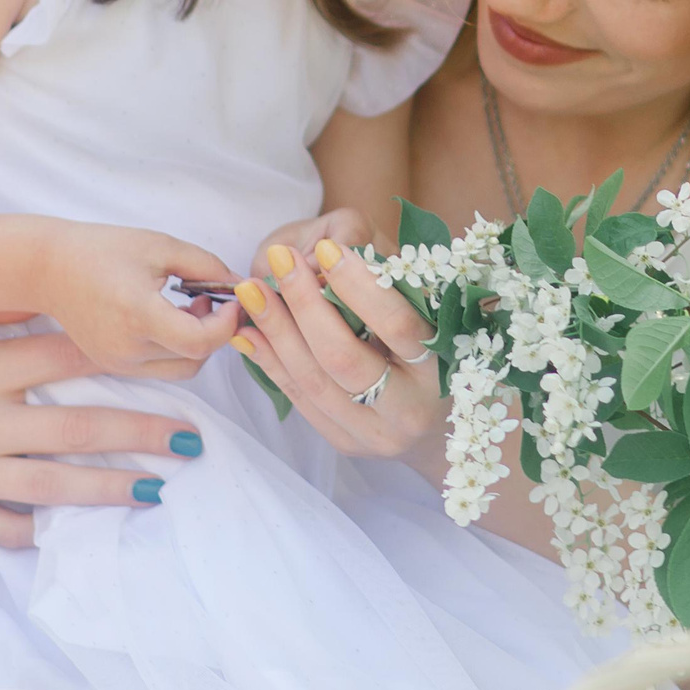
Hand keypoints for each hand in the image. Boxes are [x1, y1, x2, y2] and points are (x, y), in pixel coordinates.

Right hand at [0, 316, 215, 547]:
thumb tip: (46, 285)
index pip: (66, 358)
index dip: (124, 360)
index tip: (172, 364)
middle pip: (79, 427)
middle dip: (143, 433)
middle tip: (194, 438)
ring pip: (55, 484)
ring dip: (113, 487)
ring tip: (160, 487)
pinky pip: (6, 526)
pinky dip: (42, 529)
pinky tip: (80, 529)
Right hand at [32, 220, 242, 378]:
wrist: (48, 268)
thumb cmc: (103, 250)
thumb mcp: (160, 246)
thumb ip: (207, 266)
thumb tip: (241, 285)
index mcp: (138, 314)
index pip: (200, 341)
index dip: (227, 323)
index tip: (230, 298)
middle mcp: (127, 348)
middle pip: (196, 358)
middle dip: (216, 330)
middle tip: (210, 297)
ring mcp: (119, 363)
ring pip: (182, 369)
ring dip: (198, 343)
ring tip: (188, 307)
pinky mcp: (114, 366)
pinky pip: (161, 368)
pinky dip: (176, 348)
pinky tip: (169, 317)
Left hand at [231, 209, 444, 458]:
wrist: (439, 420)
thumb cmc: (435, 349)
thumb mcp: (428, 311)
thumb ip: (388, 284)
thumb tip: (326, 258)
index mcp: (441, 369)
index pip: (396, 324)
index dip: (358, 285)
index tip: (326, 248)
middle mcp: (409, 409)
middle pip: (344, 357)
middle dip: (305, 303)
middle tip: (280, 260)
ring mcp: (373, 432)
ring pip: (312, 380)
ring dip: (276, 330)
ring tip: (251, 291)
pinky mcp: (345, 441)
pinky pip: (299, 398)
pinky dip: (270, 361)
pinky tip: (248, 332)